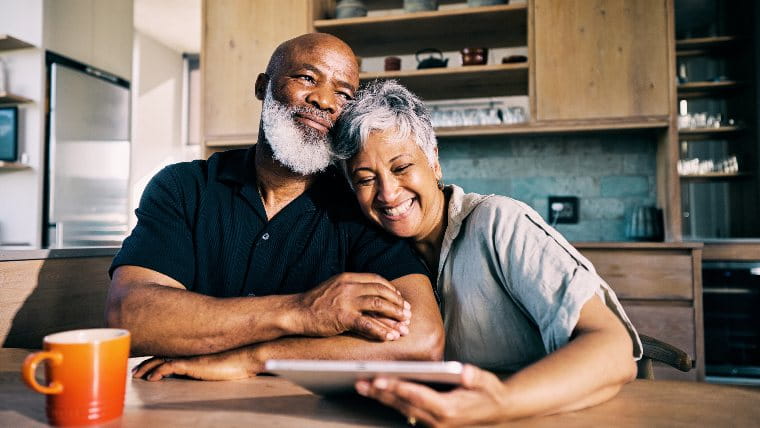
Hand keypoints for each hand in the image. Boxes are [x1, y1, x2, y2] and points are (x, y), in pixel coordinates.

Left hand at [132, 348, 260, 380]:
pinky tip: (151, 378)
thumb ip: (209, 362)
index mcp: (194, 349)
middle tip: (135, 371)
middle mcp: (189, 350)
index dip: (156, 357)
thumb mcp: (220, 360)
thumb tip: (206, 367)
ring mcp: (189, 356)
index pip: (170, 351)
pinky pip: (168, 368)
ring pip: (160, 360)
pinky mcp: (191, 364)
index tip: (146, 364)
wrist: (247, 355)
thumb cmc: (238, 358)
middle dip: (146, 363)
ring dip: (147, 368)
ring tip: (137, 376)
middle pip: (161, 354)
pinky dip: (157, 372)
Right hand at [295, 273, 411, 340]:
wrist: (296, 311)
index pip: (377, 280)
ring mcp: (346, 301)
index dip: (391, 290)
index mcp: (348, 277)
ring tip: (404, 325)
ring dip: (394, 316)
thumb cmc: (315, 303)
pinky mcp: (342, 317)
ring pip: (379, 305)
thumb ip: (352, 290)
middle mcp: (349, 286)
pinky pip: (367, 324)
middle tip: (407, 314)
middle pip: (381, 291)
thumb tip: (373, 299)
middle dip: (398, 303)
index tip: (399, 299)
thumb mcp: (335, 288)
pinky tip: (389, 337)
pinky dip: (381, 331)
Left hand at [355, 364, 507, 426]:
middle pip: (404, 405)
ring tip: (362, 386)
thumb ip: (475, 377)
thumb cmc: (490, 393)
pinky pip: (407, 412)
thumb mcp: (487, 382)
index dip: (398, 388)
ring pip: (402, 410)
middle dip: (381, 394)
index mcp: (449, 410)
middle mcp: (438, 421)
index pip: (418, 397)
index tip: (380, 380)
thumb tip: (466, 373)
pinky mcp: (430, 423)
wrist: (498, 410)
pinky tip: (378, 392)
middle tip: (361, 382)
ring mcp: (433, 425)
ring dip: (382, 399)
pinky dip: (392, 402)